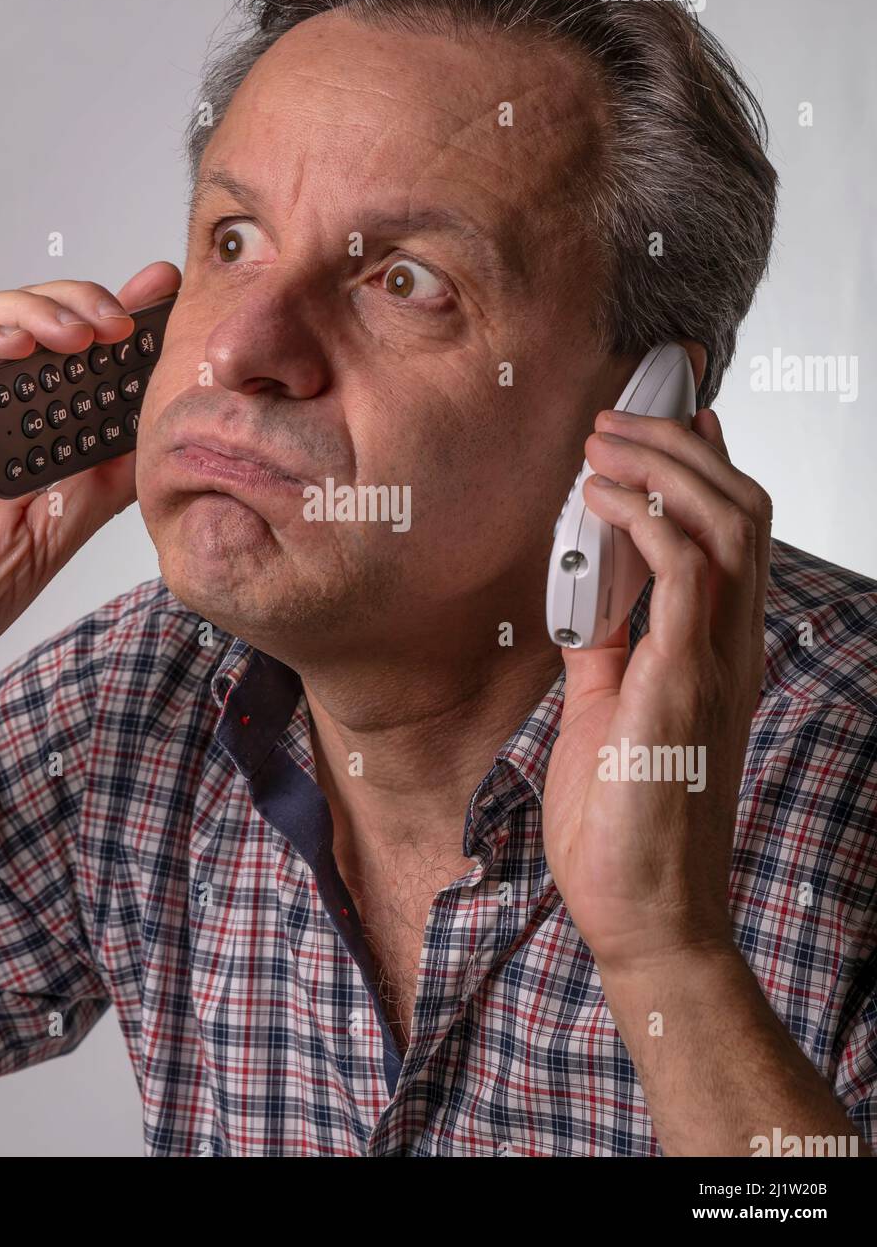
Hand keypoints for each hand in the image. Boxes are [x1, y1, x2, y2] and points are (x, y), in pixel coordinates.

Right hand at [0, 261, 180, 709]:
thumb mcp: (52, 536)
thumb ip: (97, 483)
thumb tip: (158, 434)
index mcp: (20, 431)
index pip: (69, 354)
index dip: (113, 316)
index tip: (161, 293)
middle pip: (26, 318)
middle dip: (80, 303)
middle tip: (123, 319)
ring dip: (35, 312)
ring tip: (80, 332)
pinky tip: (14, 346)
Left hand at [542, 407, 770, 972]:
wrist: (641, 909)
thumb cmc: (623, 816)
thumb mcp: (607, 706)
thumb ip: (608, 642)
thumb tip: (587, 587)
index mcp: (715, 645)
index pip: (732, 531)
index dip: (706, 464)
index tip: (668, 417)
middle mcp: (731, 641)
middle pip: (740, 507)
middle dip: (680, 446)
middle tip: (617, 419)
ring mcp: (718, 657)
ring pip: (728, 521)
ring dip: (662, 465)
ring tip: (602, 441)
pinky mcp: (686, 677)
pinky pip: (686, 569)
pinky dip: (646, 517)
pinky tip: (597, 498)